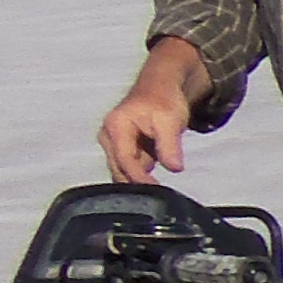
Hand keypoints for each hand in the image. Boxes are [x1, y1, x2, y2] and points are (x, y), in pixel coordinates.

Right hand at [100, 41, 211, 180]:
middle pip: (119, 169)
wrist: (162, 89)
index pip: (125, 160)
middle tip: (158, 194)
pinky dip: (143, 173)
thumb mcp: (170, 122)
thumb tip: (174, 168)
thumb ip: (170, 146)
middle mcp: (109, 136)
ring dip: (140, 177)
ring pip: (124, 170)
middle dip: (137, 182)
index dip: (139, 177)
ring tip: (158, 182)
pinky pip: (130, 167)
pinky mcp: (122, 149)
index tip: (156, 189)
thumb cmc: (163, 100)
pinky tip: (155, 174)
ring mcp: (114, 143)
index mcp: (116, 127)